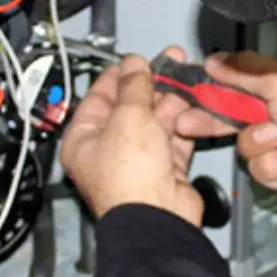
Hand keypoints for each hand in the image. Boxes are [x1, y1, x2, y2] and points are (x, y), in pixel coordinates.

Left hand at [61, 55, 203, 226]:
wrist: (158, 217)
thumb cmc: (128, 179)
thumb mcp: (128, 117)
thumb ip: (134, 87)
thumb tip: (134, 65)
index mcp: (84, 139)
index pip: (98, 97)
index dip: (119, 75)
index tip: (136, 59)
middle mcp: (108, 150)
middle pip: (130, 108)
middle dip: (152, 84)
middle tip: (169, 63)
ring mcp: (138, 161)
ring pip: (155, 121)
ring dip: (172, 100)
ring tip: (186, 78)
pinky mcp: (165, 169)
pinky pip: (174, 138)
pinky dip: (184, 123)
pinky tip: (193, 104)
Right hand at [172, 52, 276, 222]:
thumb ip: (244, 70)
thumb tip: (216, 59)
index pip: (240, 83)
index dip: (214, 88)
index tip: (190, 91)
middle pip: (236, 116)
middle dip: (214, 120)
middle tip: (187, 122)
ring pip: (246, 147)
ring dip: (261, 143)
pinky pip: (261, 170)